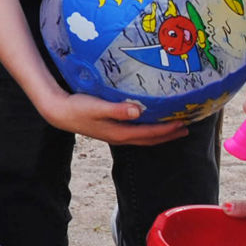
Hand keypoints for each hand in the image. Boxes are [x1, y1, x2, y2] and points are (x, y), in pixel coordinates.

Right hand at [40, 89, 189, 145]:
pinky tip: (150, 123)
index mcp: (119, 132)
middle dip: (169, 135)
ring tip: (174, 128)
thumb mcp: (97, 106)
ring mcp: (115, 134)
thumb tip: (137, 111)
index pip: (149, 133)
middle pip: (150, 139)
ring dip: (160, 134)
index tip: (183, 123)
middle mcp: (119, 136)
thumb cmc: (77, 106)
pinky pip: (136, 133)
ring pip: (143, 137)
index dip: (167, 129)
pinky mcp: (111, 129)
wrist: (59, 112)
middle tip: (187, 128)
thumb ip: (117, 109)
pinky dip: (148, 130)